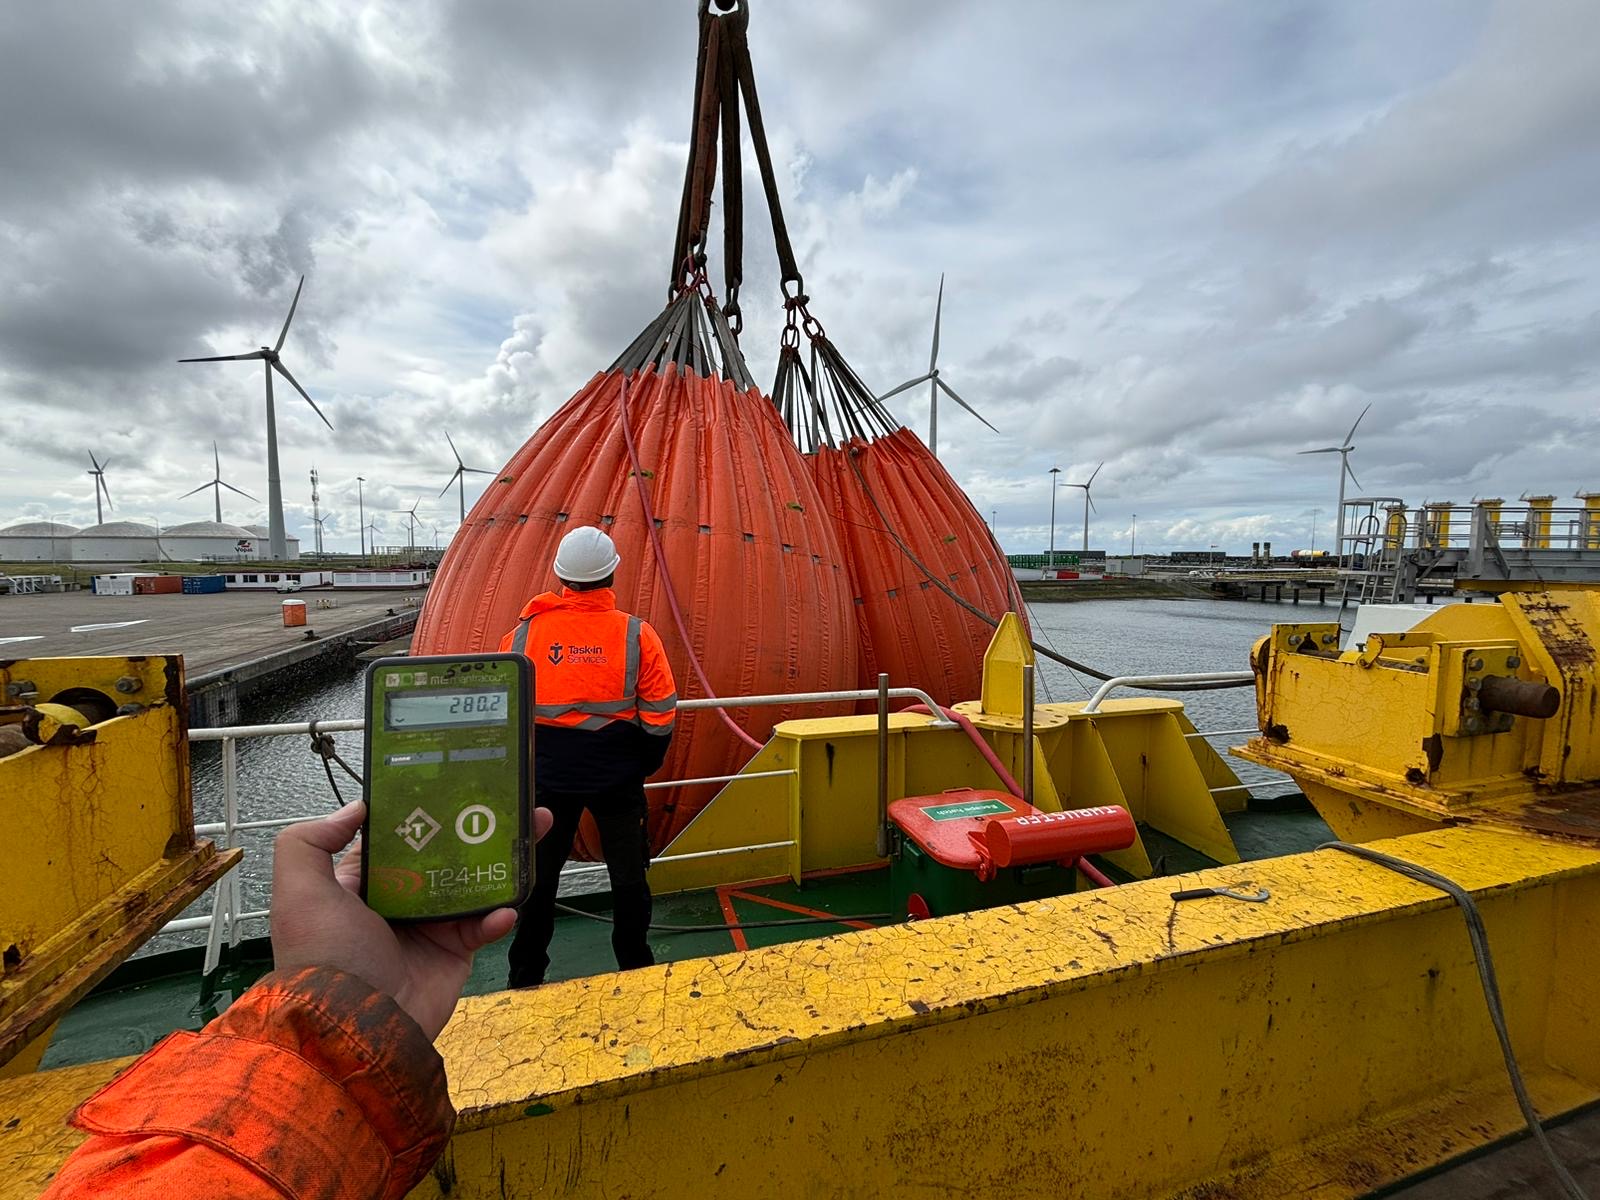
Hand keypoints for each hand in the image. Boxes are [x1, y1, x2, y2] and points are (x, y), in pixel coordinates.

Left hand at [271, 800, 553, 1039]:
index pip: (400, 837)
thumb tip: (356, 807)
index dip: (426, 811)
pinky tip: (507, 906)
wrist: (354, 1027)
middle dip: (478, 828)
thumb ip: (310, 841)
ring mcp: (430, 927)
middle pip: (445, 854)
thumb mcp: (299, 891)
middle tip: (512, 802)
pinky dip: (499, 915)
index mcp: (362, 883)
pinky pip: (484, 927)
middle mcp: (398, 901)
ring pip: (473, 884)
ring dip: (504, 859)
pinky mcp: (454, 954)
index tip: (456, 783)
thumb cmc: (324, 956)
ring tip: (532, 829)